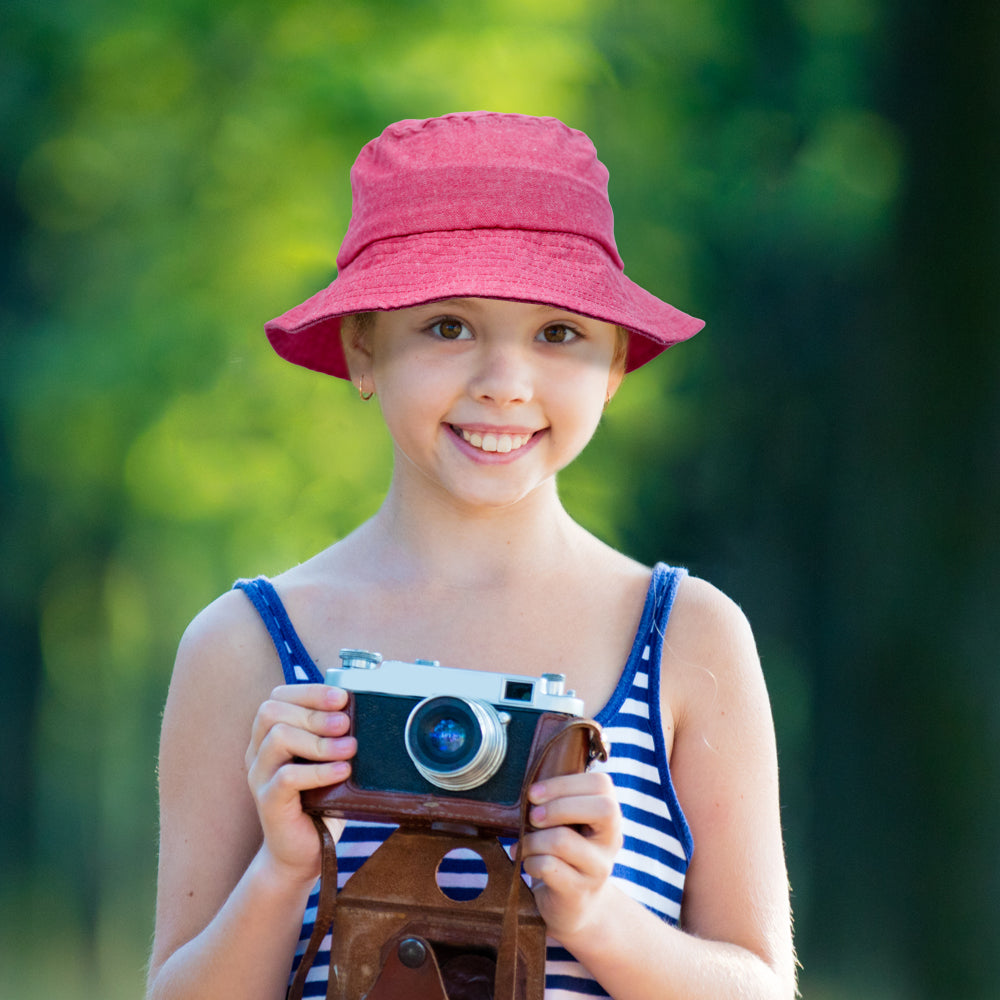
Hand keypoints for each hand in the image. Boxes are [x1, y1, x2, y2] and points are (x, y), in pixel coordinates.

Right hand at [244, 683, 355, 884]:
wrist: (304, 851)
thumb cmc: (320, 800)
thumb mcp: (327, 760)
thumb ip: (333, 734)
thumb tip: (360, 708)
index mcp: (269, 735)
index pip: (278, 697)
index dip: (310, 692)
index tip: (341, 697)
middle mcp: (258, 752)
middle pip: (272, 712)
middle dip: (315, 713)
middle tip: (346, 724)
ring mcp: (259, 777)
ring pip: (278, 738)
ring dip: (319, 740)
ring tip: (349, 749)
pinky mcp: (267, 802)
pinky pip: (287, 777)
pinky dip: (319, 771)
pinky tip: (343, 772)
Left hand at [519, 770, 623, 943]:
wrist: (574, 906)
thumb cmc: (564, 855)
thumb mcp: (567, 825)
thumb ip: (560, 803)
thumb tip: (531, 790)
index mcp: (609, 816)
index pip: (601, 784)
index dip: (564, 783)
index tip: (534, 793)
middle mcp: (611, 841)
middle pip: (602, 808)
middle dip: (558, 806)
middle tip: (533, 817)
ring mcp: (598, 869)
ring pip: (563, 840)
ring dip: (533, 839)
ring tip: (525, 845)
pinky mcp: (578, 892)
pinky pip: (549, 867)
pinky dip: (531, 862)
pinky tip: (529, 865)